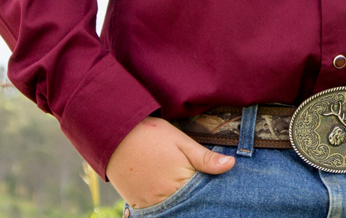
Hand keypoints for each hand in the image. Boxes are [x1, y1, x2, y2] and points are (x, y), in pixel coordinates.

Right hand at [106, 116, 234, 209]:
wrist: (114, 136)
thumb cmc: (151, 134)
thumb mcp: (181, 141)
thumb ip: (205, 157)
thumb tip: (231, 165)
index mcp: (181, 182)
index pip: (204, 194)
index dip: (211, 190)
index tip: (218, 188)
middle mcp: (167, 198)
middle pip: (189, 204)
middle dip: (196, 198)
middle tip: (198, 186)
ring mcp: (151, 204)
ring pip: (174, 209)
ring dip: (181, 201)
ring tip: (183, 189)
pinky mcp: (138, 206)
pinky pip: (157, 212)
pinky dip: (165, 205)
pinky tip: (168, 193)